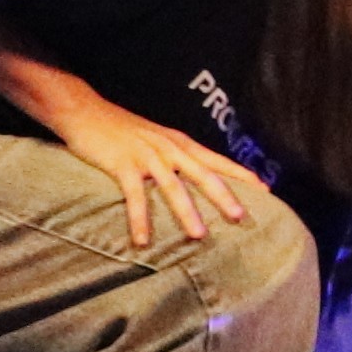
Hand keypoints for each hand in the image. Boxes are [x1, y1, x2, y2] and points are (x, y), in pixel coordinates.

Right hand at [54, 100, 262, 249]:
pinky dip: (139, 219)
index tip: (266, 189)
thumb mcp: (156, 138)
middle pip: (203, 174)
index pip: (217, 160)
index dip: (241, 174)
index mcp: (180, 143)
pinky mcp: (122, 164)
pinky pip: (134, 195)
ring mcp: (146, 155)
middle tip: (241, 217)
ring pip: (172, 187)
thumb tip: (194, 176)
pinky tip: (143, 240)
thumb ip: (175, 156)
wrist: (85, 110)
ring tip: (199, 236)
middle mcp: (169, 148)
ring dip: (186, 212)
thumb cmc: (121, 129)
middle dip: (223, 196)